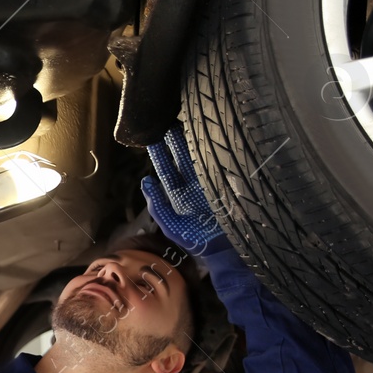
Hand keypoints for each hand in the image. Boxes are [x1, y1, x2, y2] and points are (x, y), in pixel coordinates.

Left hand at [142, 124, 225, 255]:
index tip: (153, 137)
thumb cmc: (194, 240)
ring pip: (201, 158)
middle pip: (184, 157)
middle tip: (170, 121)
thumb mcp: (172, 224)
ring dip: (195, 143)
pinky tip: (212, 142)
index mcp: (180, 192)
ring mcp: (211, 183)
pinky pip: (221, 167)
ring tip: (189, 125)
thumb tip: (146, 181)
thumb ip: (157, 204)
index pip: (167, 168)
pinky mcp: (227, 185)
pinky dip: (216, 156)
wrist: (223, 251)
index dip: (160, 154)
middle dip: (177, 140)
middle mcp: (194, 184)